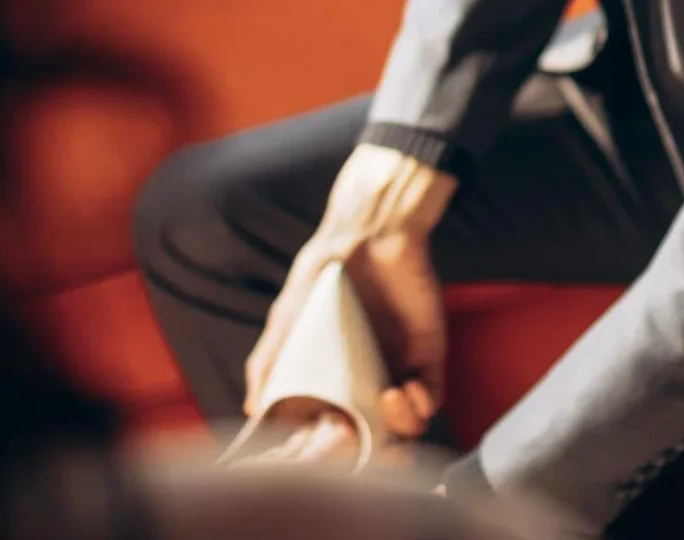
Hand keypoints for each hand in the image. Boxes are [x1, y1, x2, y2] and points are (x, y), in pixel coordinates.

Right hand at [245, 228, 446, 451]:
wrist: (370, 232)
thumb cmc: (324, 271)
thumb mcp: (288, 314)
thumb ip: (270, 359)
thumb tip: (252, 407)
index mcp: (335, 378)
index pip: (336, 429)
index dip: (332, 447)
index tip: (324, 445)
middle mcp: (366, 380)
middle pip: (374, 436)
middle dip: (372, 451)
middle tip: (362, 444)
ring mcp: (397, 370)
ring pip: (404, 424)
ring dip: (399, 428)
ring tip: (386, 403)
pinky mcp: (426, 356)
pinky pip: (431, 396)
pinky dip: (421, 406)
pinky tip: (405, 392)